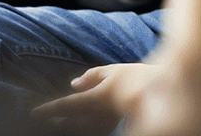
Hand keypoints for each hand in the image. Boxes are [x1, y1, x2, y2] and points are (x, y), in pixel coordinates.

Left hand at [31, 62, 158, 133]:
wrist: (167, 93)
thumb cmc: (139, 77)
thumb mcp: (114, 70)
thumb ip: (92, 76)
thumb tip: (74, 83)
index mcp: (96, 98)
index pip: (67, 105)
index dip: (49, 110)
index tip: (33, 114)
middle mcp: (100, 114)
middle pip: (72, 123)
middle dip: (57, 124)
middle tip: (43, 124)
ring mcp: (110, 122)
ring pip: (83, 129)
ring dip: (70, 128)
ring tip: (60, 126)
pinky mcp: (118, 125)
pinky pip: (96, 130)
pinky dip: (85, 129)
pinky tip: (83, 127)